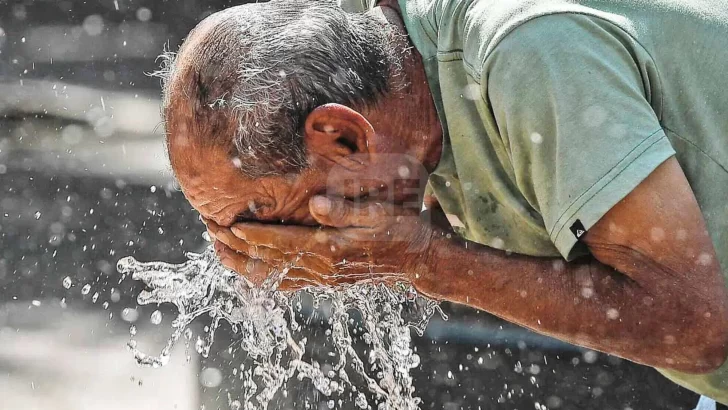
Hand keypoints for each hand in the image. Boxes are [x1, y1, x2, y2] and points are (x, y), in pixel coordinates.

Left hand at [206, 196, 434, 290]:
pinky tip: (249, 272)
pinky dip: (263, 279)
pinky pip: (287, 284)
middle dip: (237, 247)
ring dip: (243, 264)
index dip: (252, 234)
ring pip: (273, 276)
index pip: (281, 243)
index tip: (226, 224)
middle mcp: (322, 269)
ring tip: (218, 251)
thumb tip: (318, 205)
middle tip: (210, 232)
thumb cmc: (401, 230)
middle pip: (269, 260)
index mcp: (331, 249)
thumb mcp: (380, 213)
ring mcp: (322, 278)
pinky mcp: (325, 281)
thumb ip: (348, 209)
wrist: (419, 260)